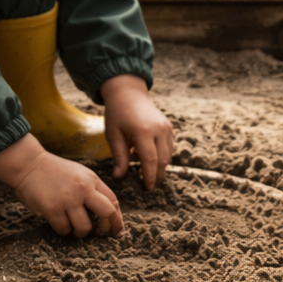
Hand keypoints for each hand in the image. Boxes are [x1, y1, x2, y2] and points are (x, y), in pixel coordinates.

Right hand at [0, 134, 122, 236]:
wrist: (28, 164)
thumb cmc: (54, 172)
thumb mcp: (79, 174)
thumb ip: (93, 189)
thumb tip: (108, 213)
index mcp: (91, 179)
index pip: (113, 201)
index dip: (117, 218)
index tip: (115, 228)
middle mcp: (83, 188)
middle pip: (107, 213)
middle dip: (108, 228)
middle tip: (103, 235)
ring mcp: (67, 199)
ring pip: (85, 227)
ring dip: (80, 232)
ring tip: (74, 229)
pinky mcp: (52, 208)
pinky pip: (64, 229)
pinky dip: (63, 230)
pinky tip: (59, 223)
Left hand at [100, 74, 173, 190]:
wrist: (128, 93)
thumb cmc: (117, 113)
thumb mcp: (113, 134)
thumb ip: (119, 156)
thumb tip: (119, 177)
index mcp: (143, 131)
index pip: (150, 160)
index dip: (149, 176)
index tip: (147, 188)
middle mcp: (159, 129)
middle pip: (162, 160)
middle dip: (157, 175)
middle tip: (150, 186)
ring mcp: (166, 128)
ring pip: (168, 155)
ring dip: (161, 167)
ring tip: (150, 175)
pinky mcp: (169, 127)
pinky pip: (170, 147)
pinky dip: (163, 156)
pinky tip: (153, 160)